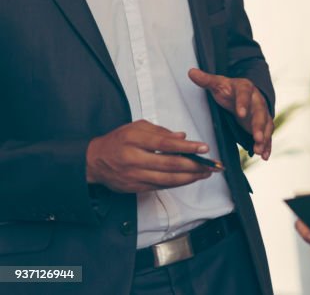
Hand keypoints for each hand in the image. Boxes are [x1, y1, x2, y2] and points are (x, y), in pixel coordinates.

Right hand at [86, 120, 216, 192]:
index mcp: (135, 140)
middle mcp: (135, 159)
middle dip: (194, 166)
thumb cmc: (118, 141)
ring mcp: (135, 176)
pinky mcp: (135, 187)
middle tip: (211, 165)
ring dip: (190, 178)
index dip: (187, 147)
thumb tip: (182, 136)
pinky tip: (189, 179)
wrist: (94, 161)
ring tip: (205, 173)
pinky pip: (160, 186)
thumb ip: (160, 131)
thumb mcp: (137, 127)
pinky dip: (177, 183)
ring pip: (167, 179)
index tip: (204, 148)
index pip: (166, 144)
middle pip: (170, 164)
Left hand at [188, 69, 272, 159]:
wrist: (245, 92)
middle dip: (259, 126)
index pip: (245, 95)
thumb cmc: (229, 89)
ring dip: (264, 138)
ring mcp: (262, 113)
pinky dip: (268, 145)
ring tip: (260, 151)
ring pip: (266, 125)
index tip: (240, 114)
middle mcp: (257, 100)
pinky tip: (265, 156)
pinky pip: (267, 134)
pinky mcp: (263, 124)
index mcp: (245, 88)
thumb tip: (191, 71)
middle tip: (257, 138)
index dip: (244, 104)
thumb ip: (206, 80)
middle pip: (260, 113)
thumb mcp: (218, 84)